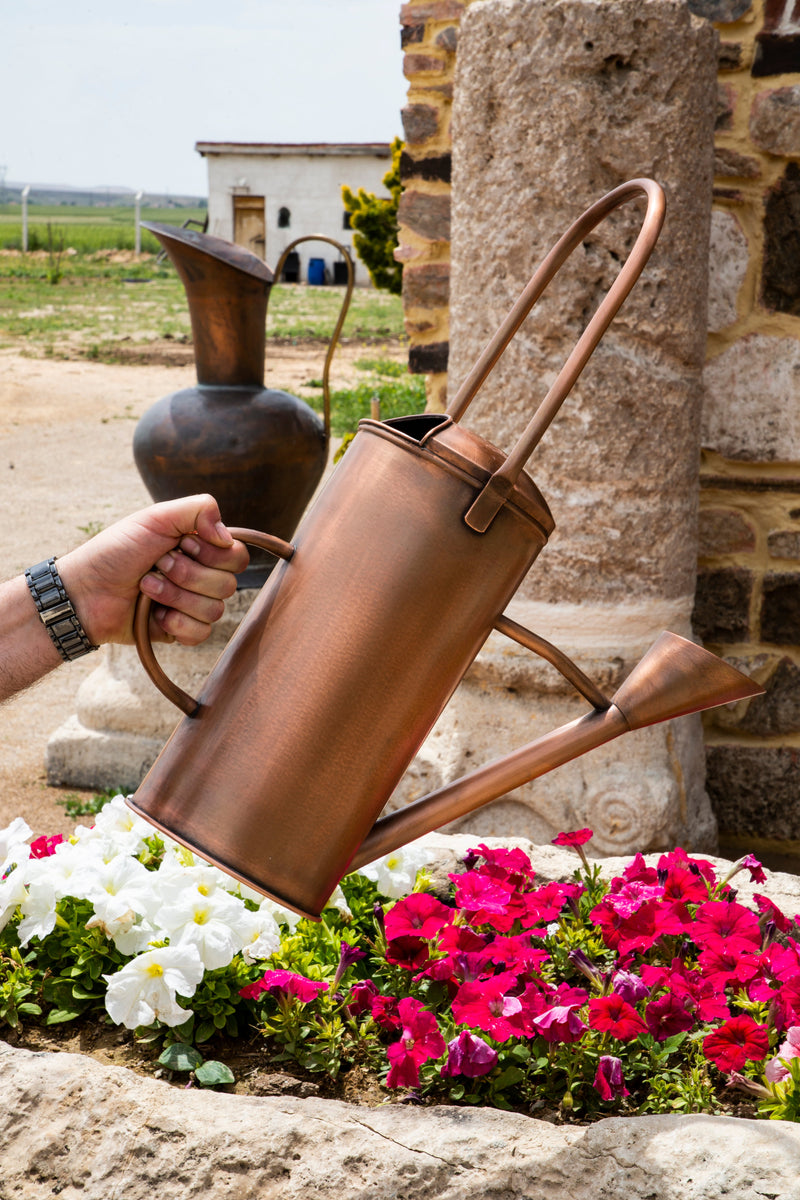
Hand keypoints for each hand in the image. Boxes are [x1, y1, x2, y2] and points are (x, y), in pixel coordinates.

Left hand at [57, 495, 248, 646]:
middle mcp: (202, 577)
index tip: (182, 545)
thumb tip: (227, 537)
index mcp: (201, 549)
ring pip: (215, 610)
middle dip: (188, 575)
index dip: (213, 554)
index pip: (237, 557)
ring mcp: (193, 605)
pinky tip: (156, 615)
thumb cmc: (116, 551)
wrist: (86, 591)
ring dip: (175, 597)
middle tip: (158, 565)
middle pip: (229, 585)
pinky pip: (202, 634)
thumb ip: (199, 510)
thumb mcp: (155, 518)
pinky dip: (177, 623)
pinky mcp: (182, 631)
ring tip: (147, 588)